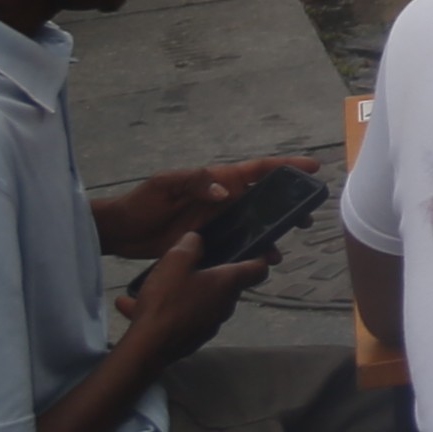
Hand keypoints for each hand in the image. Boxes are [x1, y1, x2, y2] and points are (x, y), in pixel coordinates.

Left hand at [93, 156, 290, 256]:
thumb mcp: (166, 185)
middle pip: (263, 199)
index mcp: (216, 180)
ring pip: (253, 225)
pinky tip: (256, 264)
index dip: (285, 167)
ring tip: (280, 252)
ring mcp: (217, 222)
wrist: (120, 232)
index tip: (312, 168)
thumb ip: (196, 183)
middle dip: (287, 206)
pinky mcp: (208, 243)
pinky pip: (236, 245)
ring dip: (270, 235)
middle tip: (305, 219)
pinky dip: (250, 253)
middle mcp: (222, 199)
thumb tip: (226, 191)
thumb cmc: (141, 203)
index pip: (256, 170)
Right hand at [113, 232, 267, 370]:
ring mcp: (209, 326)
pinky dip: (164, 311)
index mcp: (228, 284)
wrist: (147, 348)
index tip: (253, 248)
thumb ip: (189, 245)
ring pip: (200, 301)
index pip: (258, 269)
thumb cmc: (167, 301)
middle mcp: (224, 306)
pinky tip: (131, 305)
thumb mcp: (176, 262)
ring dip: (182, 293)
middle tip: (188, 264)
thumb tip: (196, 239)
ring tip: (152, 287)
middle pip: (226, 285)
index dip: (259, 256)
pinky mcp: (191, 340)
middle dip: (210, 274)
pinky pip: (180, 318)